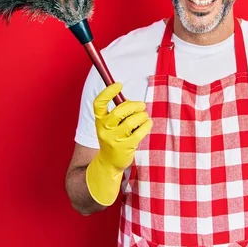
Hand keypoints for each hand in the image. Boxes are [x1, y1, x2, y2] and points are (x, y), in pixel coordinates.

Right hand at [86, 82, 151, 205]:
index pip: (99, 103)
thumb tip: (131, 101)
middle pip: (119, 111)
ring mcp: (115, 139)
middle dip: (134, 105)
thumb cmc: (113, 137)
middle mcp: (105, 129)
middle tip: (141, 105)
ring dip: (142, 115)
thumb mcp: (110, 124)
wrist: (109, 162)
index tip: (119, 84)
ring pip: (132, 121)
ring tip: (144, 116)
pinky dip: (147, 125)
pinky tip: (148, 123)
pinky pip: (140, 131)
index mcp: (99, 120)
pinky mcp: (126, 147)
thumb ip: (119, 111)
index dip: (108, 92)